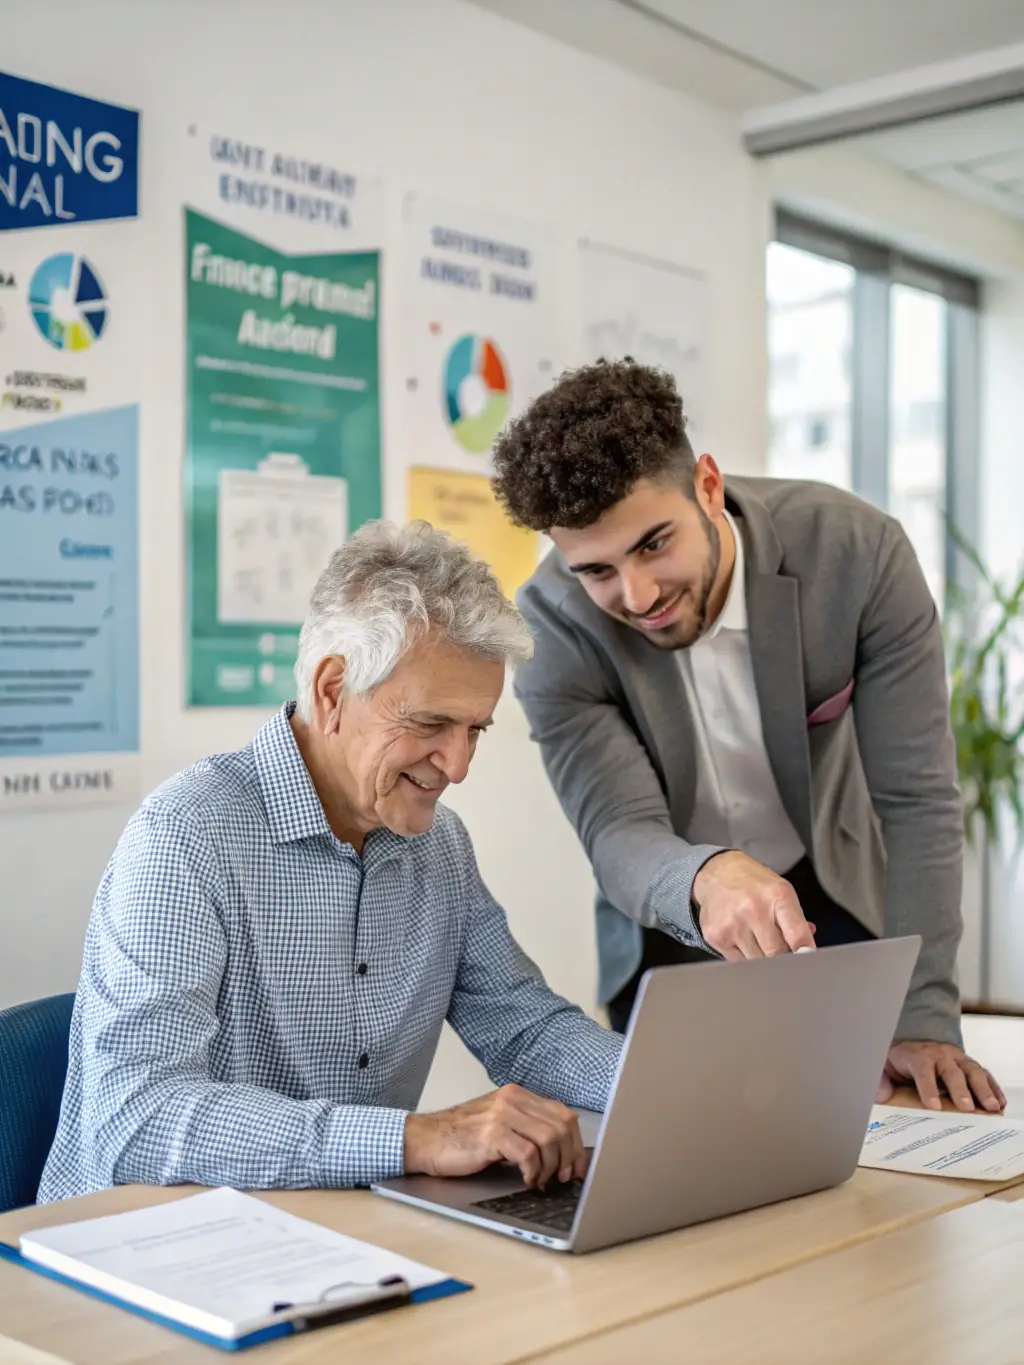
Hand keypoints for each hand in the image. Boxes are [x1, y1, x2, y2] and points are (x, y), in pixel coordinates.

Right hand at [403, 1084, 588, 1187]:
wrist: (424, 1139)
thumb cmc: (460, 1137)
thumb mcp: (497, 1122)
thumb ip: (525, 1127)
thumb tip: (560, 1152)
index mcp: (517, 1095)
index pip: (562, 1113)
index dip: (576, 1143)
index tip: (577, 1166)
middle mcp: (512, 1099)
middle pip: (561, 1125)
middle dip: (569, 1156)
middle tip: (562, 1177)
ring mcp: (502, 1115)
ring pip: (549, 1138)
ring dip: (551, 1166)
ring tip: (541, 1180)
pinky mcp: (491, 1135)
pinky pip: (528, 1153)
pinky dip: (534, 1171)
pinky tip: (527, 1180)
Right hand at [692, 851, 815, 959]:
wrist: (718, 873)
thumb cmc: (754, 884)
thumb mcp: (782, 891)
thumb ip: (796, 920)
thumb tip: (806, 949)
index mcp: (777, 896)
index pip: (796, 933)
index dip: (804, 951)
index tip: (806, 958)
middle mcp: (754, 909)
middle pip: (777, 954)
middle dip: (782, 955)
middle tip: (780, 947)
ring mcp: (733, 925)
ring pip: (757, 962)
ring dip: (762, 957)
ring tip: (758, 938)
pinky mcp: (716, 937)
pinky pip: (738, 962)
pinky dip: (744, 956)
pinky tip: (742, 938)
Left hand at [876, 1040, 1005, 1113]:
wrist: (914, 1044)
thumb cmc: (900, 1061)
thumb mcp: (884, 1066)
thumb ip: (880, 1080)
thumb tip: (880, 1095)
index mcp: (917, 1056)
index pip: (923, 1070)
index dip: (928, 1088)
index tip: (933, 1106)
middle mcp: (940, 1055)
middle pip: (951, 1071)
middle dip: (959, 1090)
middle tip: (967, 1108)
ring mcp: (957, 1058)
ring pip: (973, 1071)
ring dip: (983, 1089)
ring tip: (992, 1108)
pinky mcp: (970, 1065)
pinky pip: (985, 1075)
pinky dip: (994, 1088)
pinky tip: (1000, 1103)